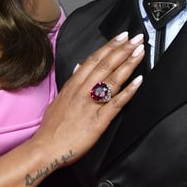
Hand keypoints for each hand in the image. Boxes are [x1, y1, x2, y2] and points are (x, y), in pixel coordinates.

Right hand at [33, 31, 144, 165]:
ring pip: (111, 79)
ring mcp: (91, 105)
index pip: (93, 60)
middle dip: (123, 49)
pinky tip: (138, 81)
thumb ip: (71, 82)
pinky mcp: (98, 120)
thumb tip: (78, 67)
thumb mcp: (59, 99)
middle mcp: (82, 91)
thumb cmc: (52, 128)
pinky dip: (128, 91)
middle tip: (136, 38)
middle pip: (105, 65)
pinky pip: (116, 103)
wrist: (46, 148)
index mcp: (73, 85)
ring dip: (128, 63)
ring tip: (140, 52)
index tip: (122, 37)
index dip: (109, 47)